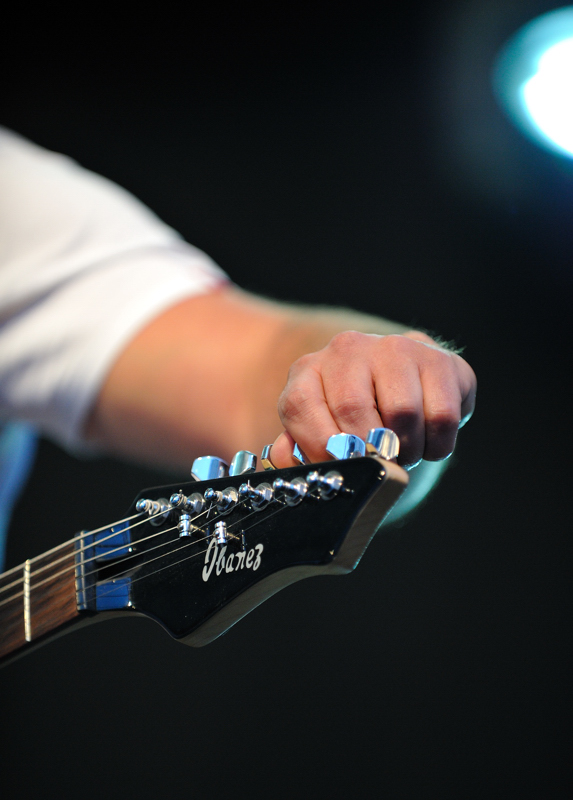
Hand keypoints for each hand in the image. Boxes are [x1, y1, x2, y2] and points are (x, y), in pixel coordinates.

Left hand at [270, 330, 475, 468]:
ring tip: (403, 452)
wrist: (402, 390)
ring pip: (402, 413)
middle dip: (367, 453)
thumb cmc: (351, 423)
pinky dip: (437, 445)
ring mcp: (396, 348)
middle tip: (378, 465)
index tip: (340, 468)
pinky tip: (428, 440)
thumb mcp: (315, 435)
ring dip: (406, 450)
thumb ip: (294, 452)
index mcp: (308, 370)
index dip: (318, 448)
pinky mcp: (440, 360)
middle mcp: (348, 349)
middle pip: (353, 410)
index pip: (301, 407)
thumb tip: (290, 461)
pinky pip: (442, 416)